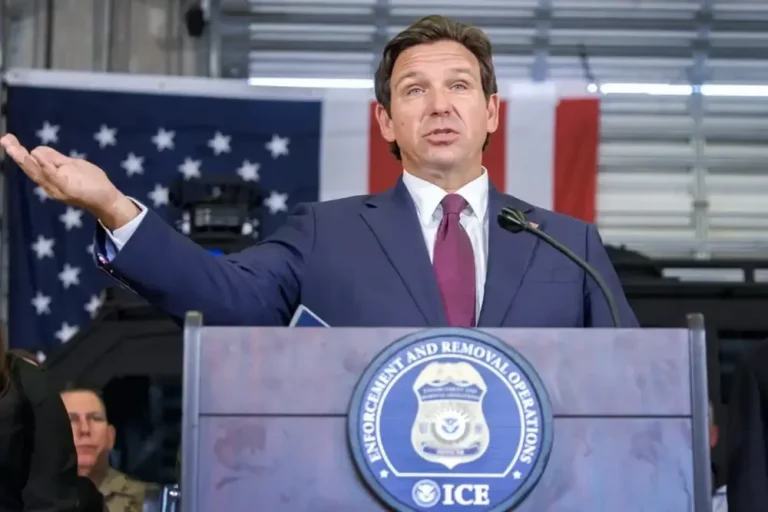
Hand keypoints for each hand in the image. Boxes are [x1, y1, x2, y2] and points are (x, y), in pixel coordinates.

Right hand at [0, 133, 139, 228]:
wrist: (107, 199)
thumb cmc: (90, 182)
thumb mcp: (71, 166)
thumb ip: (55, 159)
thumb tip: (36, 150)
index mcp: (49, 179)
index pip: (31, 164)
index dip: (19, 152)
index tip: (7, 139)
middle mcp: (49, 185)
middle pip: (30, 168)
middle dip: (16, 154)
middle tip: (4, 140)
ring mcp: (58, 187)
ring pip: (38, 172)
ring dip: (26, 159)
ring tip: (14, 146)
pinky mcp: (67, 188)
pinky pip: (53, 176)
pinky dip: (44, 166)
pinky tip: (36, 156)